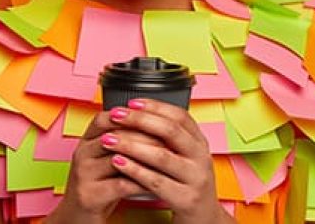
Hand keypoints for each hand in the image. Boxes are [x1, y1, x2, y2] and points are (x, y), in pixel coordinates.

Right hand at [45, 108, 158, 223]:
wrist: (77, 217)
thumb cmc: (98, 186)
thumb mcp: (106, 159)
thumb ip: (123, 142)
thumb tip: (157, 127)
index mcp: (86, 141)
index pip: (106, 118)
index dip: (131, 116)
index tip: (155, 119)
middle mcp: (82, 153)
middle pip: (115, 136)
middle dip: (146, 136)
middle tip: (169, 140)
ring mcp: (84, 174)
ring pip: (119, 158)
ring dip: (146, 159)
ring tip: (167, 160)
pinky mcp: (89, 195)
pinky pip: (120, 185)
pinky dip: (141, 182)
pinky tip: (155, 183)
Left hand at [101, 99, 232, 223]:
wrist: (204, 219)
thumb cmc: (187, 184)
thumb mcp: (185, 157)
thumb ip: (169, 138)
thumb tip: (138, 113)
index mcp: (200, 143)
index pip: (180, 116)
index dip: (155, 106)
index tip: (132, 102)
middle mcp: (201, 158)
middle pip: (171, 131)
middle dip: (140, 120)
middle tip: (116, 115)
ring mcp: (195, 179)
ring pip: (162, 156)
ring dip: (132, 145)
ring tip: (110, 139)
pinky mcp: (186, 199)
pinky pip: (156, 182)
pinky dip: (135, 171)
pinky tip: (118, 163)